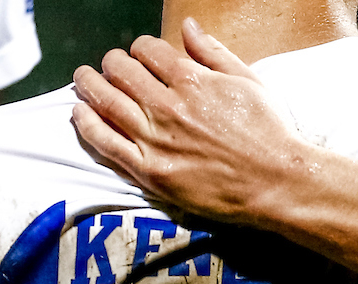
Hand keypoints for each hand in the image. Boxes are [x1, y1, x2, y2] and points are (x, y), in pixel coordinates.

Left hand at [72, 18, 312, 229]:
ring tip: (84, 81)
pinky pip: (104, 141)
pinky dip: (86, 123)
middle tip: (110, 68)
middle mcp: (168, 106)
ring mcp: (155, 139)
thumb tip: (188, 25)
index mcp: (192, 80)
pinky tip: (79, 112)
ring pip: (104, 100)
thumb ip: (213, 52)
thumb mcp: (249, 82)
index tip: (142, 58)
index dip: (140, 49)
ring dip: (88, 85)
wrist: (278, 184)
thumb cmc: (269, 134)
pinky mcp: (149, 171)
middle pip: (119, 70)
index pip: (146, 50)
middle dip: (111, 64)